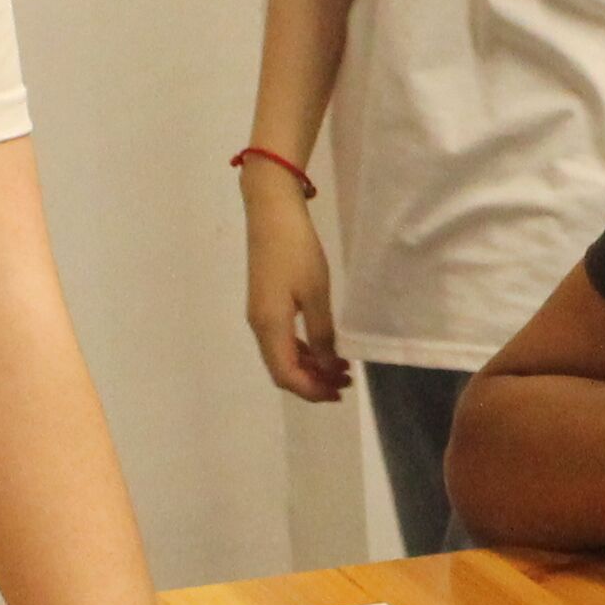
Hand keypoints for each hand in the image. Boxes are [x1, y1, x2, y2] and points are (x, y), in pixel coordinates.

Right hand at [244, 179, 347, 403]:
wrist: (272, 213)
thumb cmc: (297, 251)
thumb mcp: (316, 294)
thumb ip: (322, 335)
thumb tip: (328, 368)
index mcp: (269, 327)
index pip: (287, 376)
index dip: (313, 390)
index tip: (340, 391)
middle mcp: (259, 327)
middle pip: (282, 370)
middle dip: (313, 382)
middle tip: (345, 383)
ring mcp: (260, 315)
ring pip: (282, 356)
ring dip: (309, 367)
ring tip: (340, 367)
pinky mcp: (264, 303)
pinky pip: (281, 340)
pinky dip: (302, 350)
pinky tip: (323, 347)